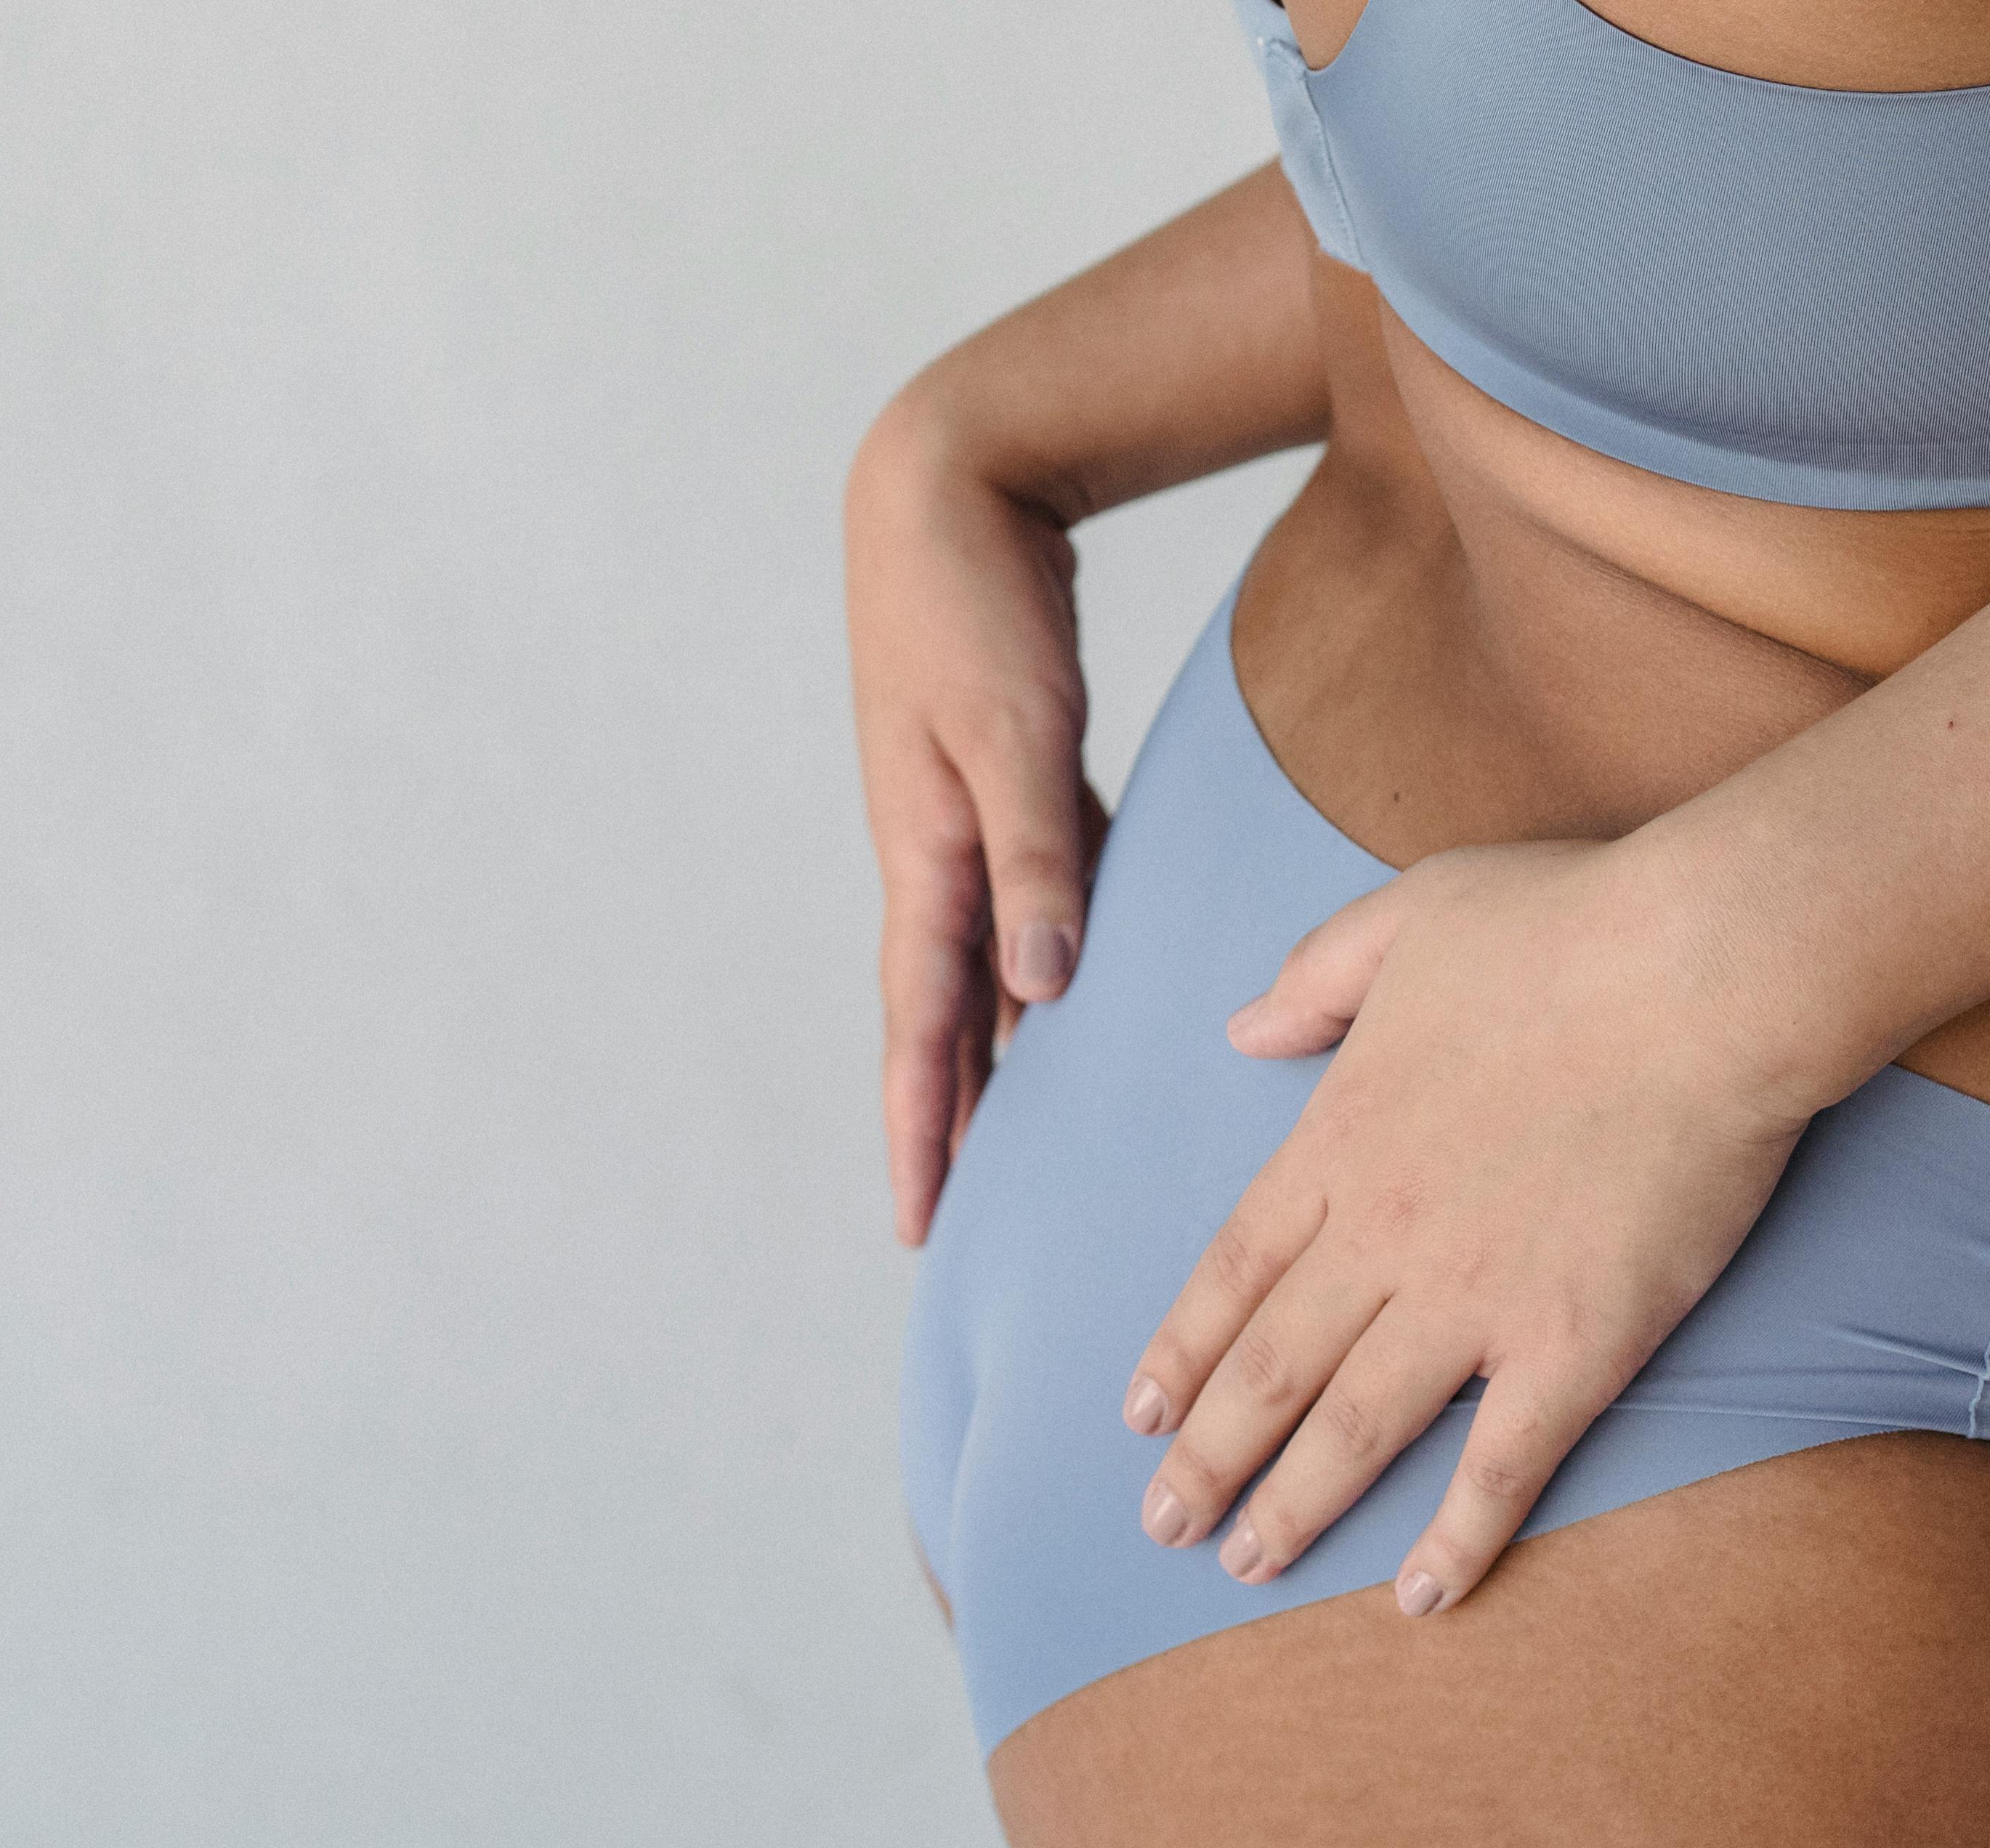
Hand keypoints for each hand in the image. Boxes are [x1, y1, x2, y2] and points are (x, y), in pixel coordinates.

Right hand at [845, 387, 1107, 1244]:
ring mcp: (961, 816)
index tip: (918, 1220)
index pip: (924, 1022)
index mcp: (925, 852)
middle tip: (948, 1215)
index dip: (921, 1125)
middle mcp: (933, 850)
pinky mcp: (1002, 779)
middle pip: (940, 1013)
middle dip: (942, 1115)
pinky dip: (1040, 960)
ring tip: (1010, 1132)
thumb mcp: (1013, 733)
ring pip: (981, 963)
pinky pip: (1023, 898)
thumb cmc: (978, 602)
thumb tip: (1040, 989)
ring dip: (991, 1048)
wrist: (948, 485)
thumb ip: (1035, 859)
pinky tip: (1071, 994)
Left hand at [1119, 838, 1813, 1614]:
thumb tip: (1242, 1025)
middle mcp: (1383, 1234)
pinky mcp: (1576, 1342)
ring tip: (1248, 1564)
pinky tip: (1423, 1596)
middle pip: (1268, 1368)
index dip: (1180, 1352)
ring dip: (1294, 1506)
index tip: (1140, 1415)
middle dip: (1206, 1458)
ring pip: (1354, 1429)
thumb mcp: (1406, 916)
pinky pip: (1502, 1465)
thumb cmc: (1568, 923)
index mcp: (1338, 1139)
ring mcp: (1475, 1297)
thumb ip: (1314, 977)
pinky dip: (1457, 1537)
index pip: (1231, 1270)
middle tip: (1164, 1524)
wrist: (1703, 968)